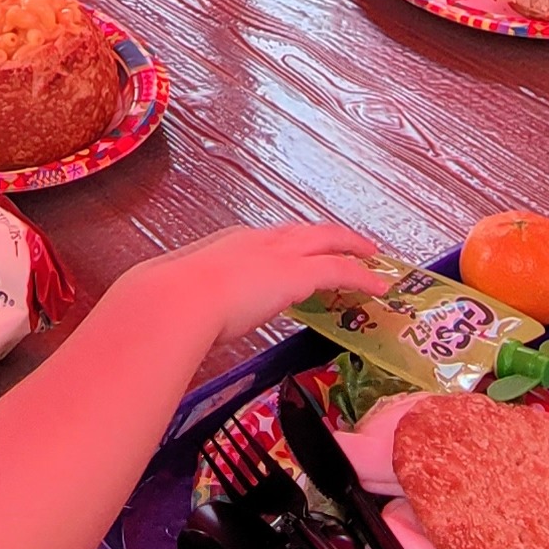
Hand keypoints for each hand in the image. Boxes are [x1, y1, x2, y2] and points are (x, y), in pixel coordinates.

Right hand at [157, 218, 377, 346]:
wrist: (176, 299)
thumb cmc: (171, 301)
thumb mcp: (180, 295)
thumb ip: (188, 302)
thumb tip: (174, 316)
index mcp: (230, 244)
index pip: (267, 239)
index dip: (288, 245)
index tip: (297, 253)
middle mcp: (258, 242)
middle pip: (304, 232)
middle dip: (328, 235)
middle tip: (349, 242)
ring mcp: (279, 255)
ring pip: (327, 241)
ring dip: (351, 247)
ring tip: (369, 255)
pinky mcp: (298, 274)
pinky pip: (340, 270)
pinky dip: (362, 276)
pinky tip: (378, 285)